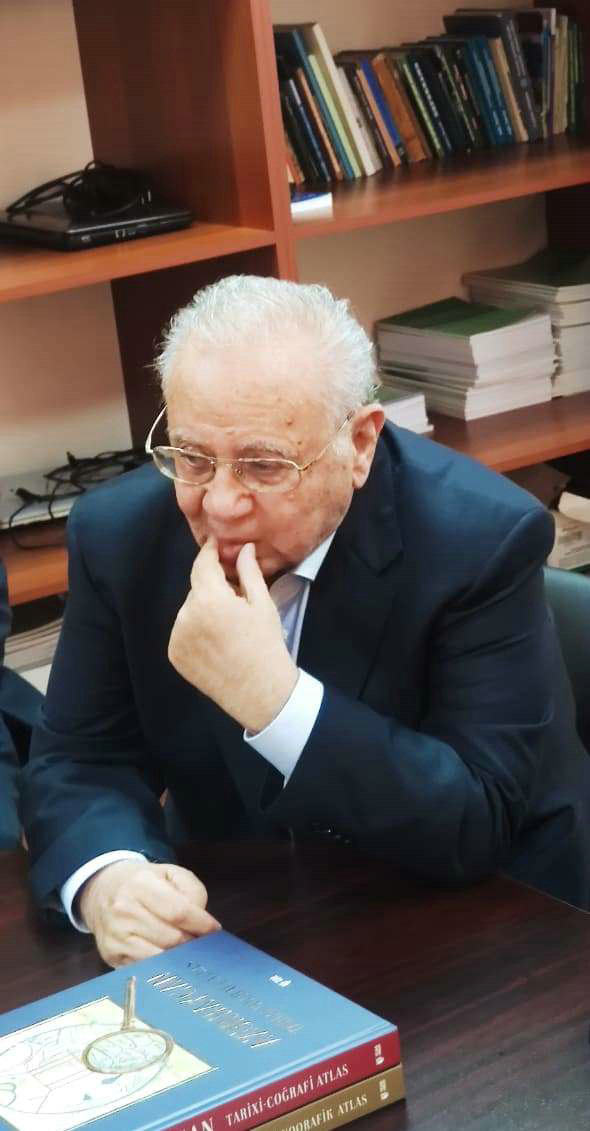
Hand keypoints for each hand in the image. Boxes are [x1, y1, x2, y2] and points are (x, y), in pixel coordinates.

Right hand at [78, 859, 220, 967]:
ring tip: (188, 952)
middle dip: (192, 943)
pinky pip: (145, 969)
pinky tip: (170, 961)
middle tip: (203, 943)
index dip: (201, 924)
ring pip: (159, 958)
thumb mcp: (171, 874)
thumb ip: (192, 891)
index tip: (214, 930)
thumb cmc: (144, 883)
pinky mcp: (111, 956)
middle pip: (171, 938)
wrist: (103, 890)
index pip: (178, 912)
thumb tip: (203, 921)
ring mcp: (116, 936)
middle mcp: (124, 911)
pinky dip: (162, 968)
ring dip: (179, 959)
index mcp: (140, 885)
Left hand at [168, 539, 297, 731]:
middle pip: (197, 588)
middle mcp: (186, 614)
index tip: (214, 543)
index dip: (208, 550)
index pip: (202, 564)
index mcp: (210, 598)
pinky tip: (216, 642)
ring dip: (203, 609)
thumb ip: (248, 572)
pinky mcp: (175, 654)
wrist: (260, 692)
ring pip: (189, 610)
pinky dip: (195, 630)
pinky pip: (183, 631)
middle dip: (213, 587)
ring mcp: (177, 636)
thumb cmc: (266, 645)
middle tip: (235, 598)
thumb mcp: (262, 604)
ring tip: (227, 626)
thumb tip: (243, 548)